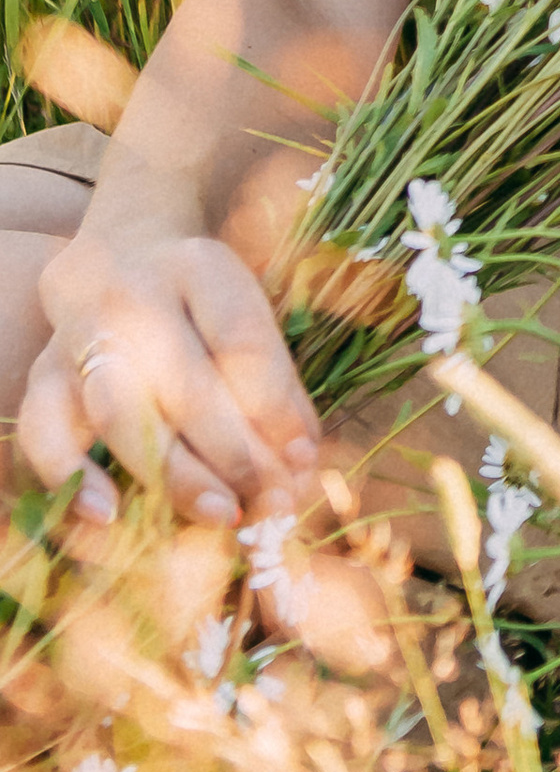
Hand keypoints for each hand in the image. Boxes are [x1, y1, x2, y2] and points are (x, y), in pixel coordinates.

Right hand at [20, 225, 321, 527]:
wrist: (117, 255)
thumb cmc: (201, 301)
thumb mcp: (246, 314)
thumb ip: (276, 384)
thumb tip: (300, 464)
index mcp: (199, 268)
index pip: (240, 339)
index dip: (276, 405)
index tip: (304, 457)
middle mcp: (133, 297)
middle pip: (183, 381)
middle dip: (234, 452)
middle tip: (272, 500)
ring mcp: (79, 336)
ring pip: (118, 413)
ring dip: (173, 474)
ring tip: (222, 514)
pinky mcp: (44, 374)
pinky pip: (43, 433)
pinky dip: (72, 479)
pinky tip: (110, 516)